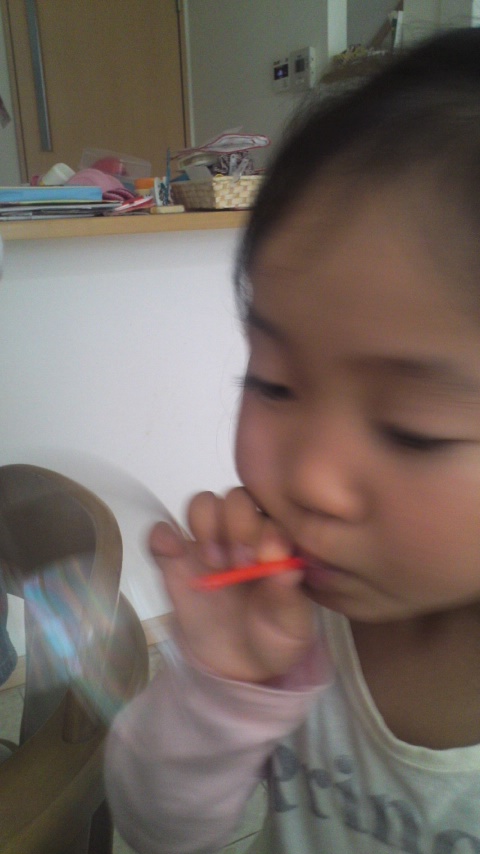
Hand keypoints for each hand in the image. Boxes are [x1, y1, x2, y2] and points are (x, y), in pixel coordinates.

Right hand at [149, 488, 314, 682]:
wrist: (240, 665)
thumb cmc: (275, 636)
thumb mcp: (290, 623)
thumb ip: (287, 594)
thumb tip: (287, 566)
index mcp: (277, 538)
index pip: (273, 509)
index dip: (266, 527)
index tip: (264, 559)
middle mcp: (244, 531)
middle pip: (236, 498)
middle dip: (237, 525)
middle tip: (238, 564)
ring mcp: (208, 542)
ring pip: (203, 504)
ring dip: (206, 525)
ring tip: (213, 563)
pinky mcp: (176, 559)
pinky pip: (162, 533)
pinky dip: (163, 535)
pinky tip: (172, 553)